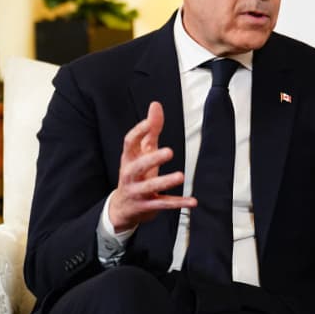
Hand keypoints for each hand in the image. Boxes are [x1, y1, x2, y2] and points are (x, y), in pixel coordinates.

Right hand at [108, 102, 195, 231]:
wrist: (122, 208)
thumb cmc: (135, 173)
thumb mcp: (141, 151)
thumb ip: (150, 129)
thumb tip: (155, 105)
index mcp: (128, 158)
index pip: (129, 142)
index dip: (139, 132)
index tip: (149, 123)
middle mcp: (130, 174)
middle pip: (138, 166)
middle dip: (152, 159)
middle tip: (169, 151)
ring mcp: (137, 191)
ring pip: (150, 187)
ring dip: (165, 182)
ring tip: (180, 176)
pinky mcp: (147, 206)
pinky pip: (163, 204)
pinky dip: (178, 203)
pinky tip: (192, 201)